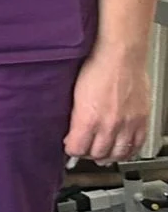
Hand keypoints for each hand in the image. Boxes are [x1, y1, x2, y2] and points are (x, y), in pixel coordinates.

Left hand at [65, 45, 153, 162]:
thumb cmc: (97, 67)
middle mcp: (108, 125)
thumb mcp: (75, 93)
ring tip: (102, 154)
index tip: (70, 146)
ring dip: (108, 156)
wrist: (121, 55)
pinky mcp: (142, 120)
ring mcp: (127, 124)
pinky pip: (137, 145)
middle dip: (88, 154)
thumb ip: (75, 114)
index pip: (76, 149)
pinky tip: (123, 151)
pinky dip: (128, 152)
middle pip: (97, 154)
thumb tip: (72, 129)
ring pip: (118, 154)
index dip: (71, 149)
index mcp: (87, 119)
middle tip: (85, 150)